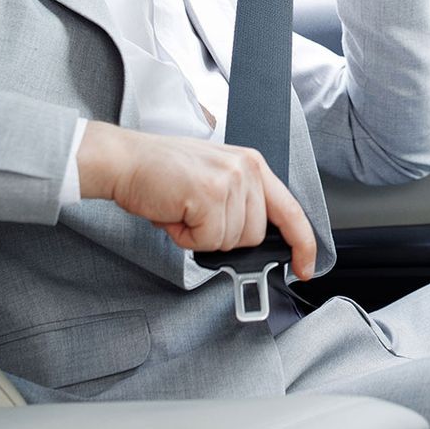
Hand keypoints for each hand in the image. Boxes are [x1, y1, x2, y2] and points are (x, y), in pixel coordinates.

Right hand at [77, 121, 317, 280]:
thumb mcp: (213, 178)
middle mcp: (247, 169)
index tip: (305, 268)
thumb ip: (239, 202)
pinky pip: (207, 242)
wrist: (124, 161)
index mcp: (252, 164)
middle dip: (223, 237)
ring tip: (182, 210)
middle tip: (195, 215)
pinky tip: (174, 214)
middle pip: (255, 235)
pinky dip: (185, 238)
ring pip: (230, 241)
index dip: (302, 244)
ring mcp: (230, 180)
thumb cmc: (162, 172)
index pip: (291, 210)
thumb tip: (252, 238)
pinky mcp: (210, 194)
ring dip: (201, 236)